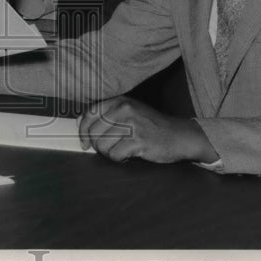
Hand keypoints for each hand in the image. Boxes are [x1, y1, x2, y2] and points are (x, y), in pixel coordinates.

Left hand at [78, 96, 217, 163]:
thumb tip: (80, 123)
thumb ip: (107, 115)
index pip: (89, 114)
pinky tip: (130, 155)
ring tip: (122, 150)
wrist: (179, 136)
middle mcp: (124, 109)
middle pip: (94, 133)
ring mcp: (132, 124)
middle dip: (99, 145)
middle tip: (111, 148)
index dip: (83, 130)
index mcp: (119, 101)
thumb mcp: (129, 112)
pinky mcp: (138, 141)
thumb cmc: (151, 126)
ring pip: (102, 145)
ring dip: (110, 153)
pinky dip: (120, 159)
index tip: (84, 142)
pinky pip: (115, 155)